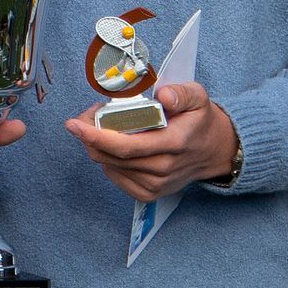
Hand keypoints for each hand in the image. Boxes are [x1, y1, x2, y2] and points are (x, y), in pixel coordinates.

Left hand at [63, 82, 238, 202]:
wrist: (212, 151)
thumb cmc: (198, 121)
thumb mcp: (198, 97)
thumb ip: (181, 94)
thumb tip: (163, 96)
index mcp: (174, 143)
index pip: (126, 146)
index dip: (96, 136)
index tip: (74, 124)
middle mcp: (163, 168)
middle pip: (112, 157)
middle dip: (90, 136)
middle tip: (84, 118)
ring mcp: (155, 185)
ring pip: (110, 167)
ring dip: (97, 146)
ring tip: (100, 127)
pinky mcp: (149, 194)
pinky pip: (116, 177)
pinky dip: (107, 160)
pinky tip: (111, 146)